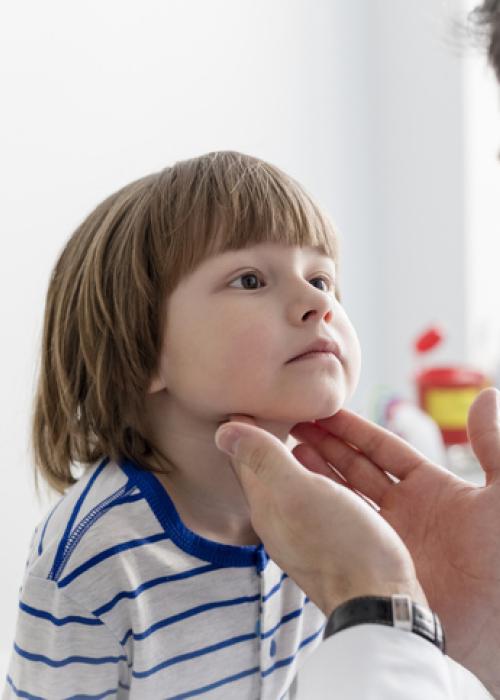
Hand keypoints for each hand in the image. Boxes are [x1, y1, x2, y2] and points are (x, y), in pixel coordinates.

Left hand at [214, 416, 427, 617]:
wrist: (384, 603)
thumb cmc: (339, 544)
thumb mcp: (296, 493)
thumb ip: (262, 459)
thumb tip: (223, 430)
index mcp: (269, 508)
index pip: (247, 462)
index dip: (245, 430)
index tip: (245, 400)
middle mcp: (288, 520)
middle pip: (274, 471)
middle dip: (272, 439)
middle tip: (273, 406)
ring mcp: (316, 530)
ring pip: (303, 479)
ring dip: (303, 449)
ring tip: (306, 422)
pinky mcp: (346, 535)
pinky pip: (329, 490)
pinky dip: (327, 468)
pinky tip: (336, 463)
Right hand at [290, 387, 499, 696]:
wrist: (493, 625)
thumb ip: (493, 446)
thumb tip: (487, 394)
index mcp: (432, 488)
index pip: (383, 449)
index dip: (355, 429)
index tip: (325, 409)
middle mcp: (406, 510)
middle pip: (356, 468)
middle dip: (326, 444)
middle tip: (294, 423)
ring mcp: (388, 539)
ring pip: (343, 497)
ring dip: (316, 472)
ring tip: (285, 449)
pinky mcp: (375, 565)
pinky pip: (341, 531)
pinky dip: (318, 511)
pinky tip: (296, 494)